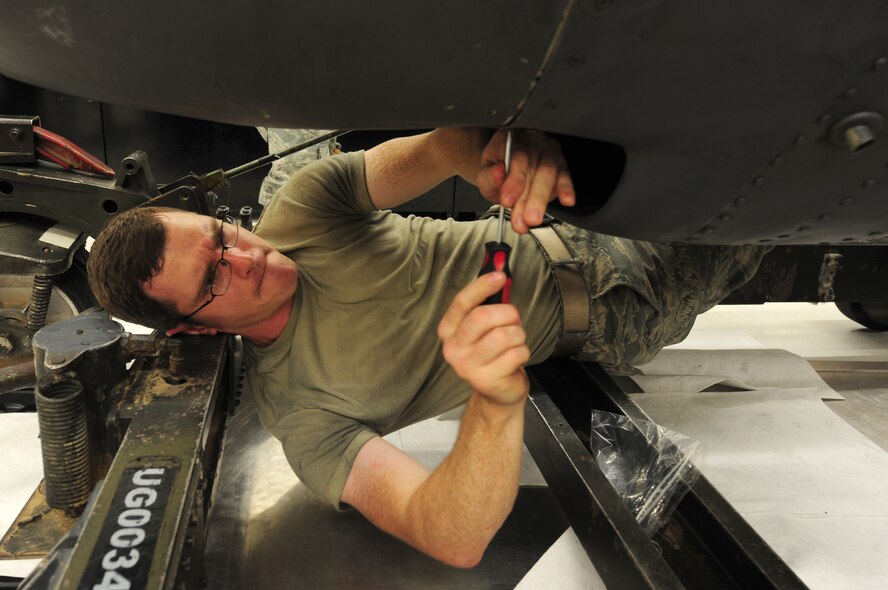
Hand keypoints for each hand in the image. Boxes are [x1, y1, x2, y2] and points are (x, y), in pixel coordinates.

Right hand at [437, 272, 529, 405]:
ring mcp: (468, 366)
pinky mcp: (487, 379)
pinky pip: (516, 353)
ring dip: (518, 334)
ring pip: (504, 335)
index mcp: (448, 330)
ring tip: (514, 342)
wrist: (497, 391)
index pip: (462, 302)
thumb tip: (500, 273)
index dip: (481, 285)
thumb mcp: (485, 326)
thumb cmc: (492, 352)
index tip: (500, 275)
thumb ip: (489, 300)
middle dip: (507, 313)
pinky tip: (515, 358)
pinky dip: (523, 352)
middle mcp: (453, 348)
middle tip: (513, 320)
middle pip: (482, 316)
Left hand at [476, 129, 575, 233]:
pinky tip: (567, 200)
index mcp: (512, 138)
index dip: (514, 181)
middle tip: (526, 218)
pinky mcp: (560, 165)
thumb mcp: (484, 173)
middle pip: (537, 168)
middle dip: (532, 197)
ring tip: (534, 219)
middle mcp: (533, 141)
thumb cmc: (495, 169)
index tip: (507, 200)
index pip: (518, 157)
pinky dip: (566, 189)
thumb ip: (488, 176)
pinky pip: (565, 176)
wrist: (502, 167)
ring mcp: (549, 152)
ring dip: (542, 200)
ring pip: (550, 175)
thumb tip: (497, 174)